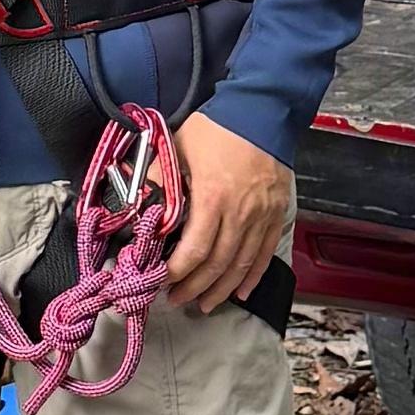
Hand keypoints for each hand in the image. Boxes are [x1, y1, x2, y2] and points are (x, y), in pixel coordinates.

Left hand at [162, 111, 296, 318]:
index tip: (161, 283)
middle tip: (177, 301)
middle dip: (195, 288)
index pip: (194, 250)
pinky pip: (264, 254)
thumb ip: (159, 178)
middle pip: (217, 265)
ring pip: (241, 265)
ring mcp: (262, 216)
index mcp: (213, 198)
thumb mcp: (178, 147)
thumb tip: (138, 204)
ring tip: (204, 304)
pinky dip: (252, 276)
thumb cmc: (219, 128)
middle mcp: (240, 213)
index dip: (177, 273)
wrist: (263, 110)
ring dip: (222, 289)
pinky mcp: (276, 214)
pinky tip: (241, 292)